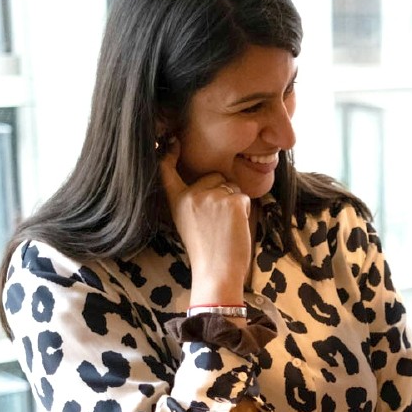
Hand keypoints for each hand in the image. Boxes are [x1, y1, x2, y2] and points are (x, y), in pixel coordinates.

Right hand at [158, 142, 252, 302]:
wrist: (217, 271)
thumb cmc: (206, 251)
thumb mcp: (188, 222)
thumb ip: (194, 200)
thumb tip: (214, 180)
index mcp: (178, 200)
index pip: (167, 171)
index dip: (168, 154)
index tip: (171, 140)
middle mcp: (192, 194)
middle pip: (215, 177)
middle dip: (221, 193)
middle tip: (217, 223)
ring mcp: (212, 196)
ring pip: (232, 187)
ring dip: (234, 203)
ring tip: (225, 227)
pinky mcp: (233, 201)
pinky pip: (244, 197)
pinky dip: (244, 211)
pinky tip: (235, 227)